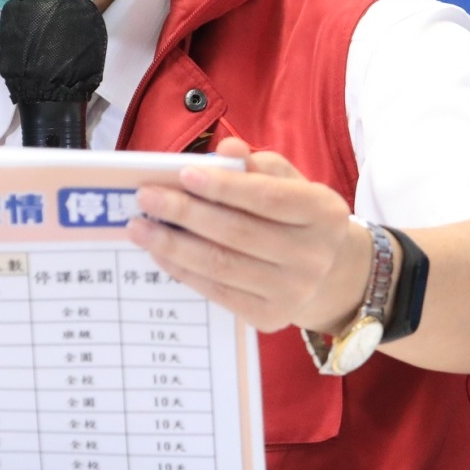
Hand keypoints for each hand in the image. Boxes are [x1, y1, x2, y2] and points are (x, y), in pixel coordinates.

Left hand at [126, 137, 385, 335]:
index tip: (184, 174)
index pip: (268, 198)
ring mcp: (292, 292)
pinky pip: (217, 292)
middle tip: (146, 197)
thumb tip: (225, 152)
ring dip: (173, 245)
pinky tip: (159, 252)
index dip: (225, 187)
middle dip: (186, 213)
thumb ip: (259, 165)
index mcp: (323, 213)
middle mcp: (312, 256)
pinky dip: (183, 271)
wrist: (330, 275)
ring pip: (221, 265)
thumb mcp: (291, 183)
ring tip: (140, 226)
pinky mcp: (269, 318)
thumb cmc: (298, 217)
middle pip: (238, 233)